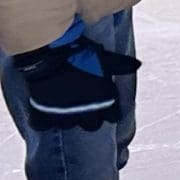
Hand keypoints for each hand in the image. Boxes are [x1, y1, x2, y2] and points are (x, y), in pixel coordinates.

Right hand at [9, 23, 139, 131]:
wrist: (50, 55)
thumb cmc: (79, 54)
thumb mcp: (104, 58)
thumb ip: (121, 65)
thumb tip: (137, 65)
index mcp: (103, 100)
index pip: (113, 116)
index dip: (110, 111)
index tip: (106, 106)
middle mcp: (85, 113)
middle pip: (92, 126)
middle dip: (90, 118)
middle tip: (84, 107)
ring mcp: (63, 116)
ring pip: (68, 125)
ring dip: (67, 118)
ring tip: (63, 106)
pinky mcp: (42, 115)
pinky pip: (43, 125)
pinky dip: (43, 119)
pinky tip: (43, 111)